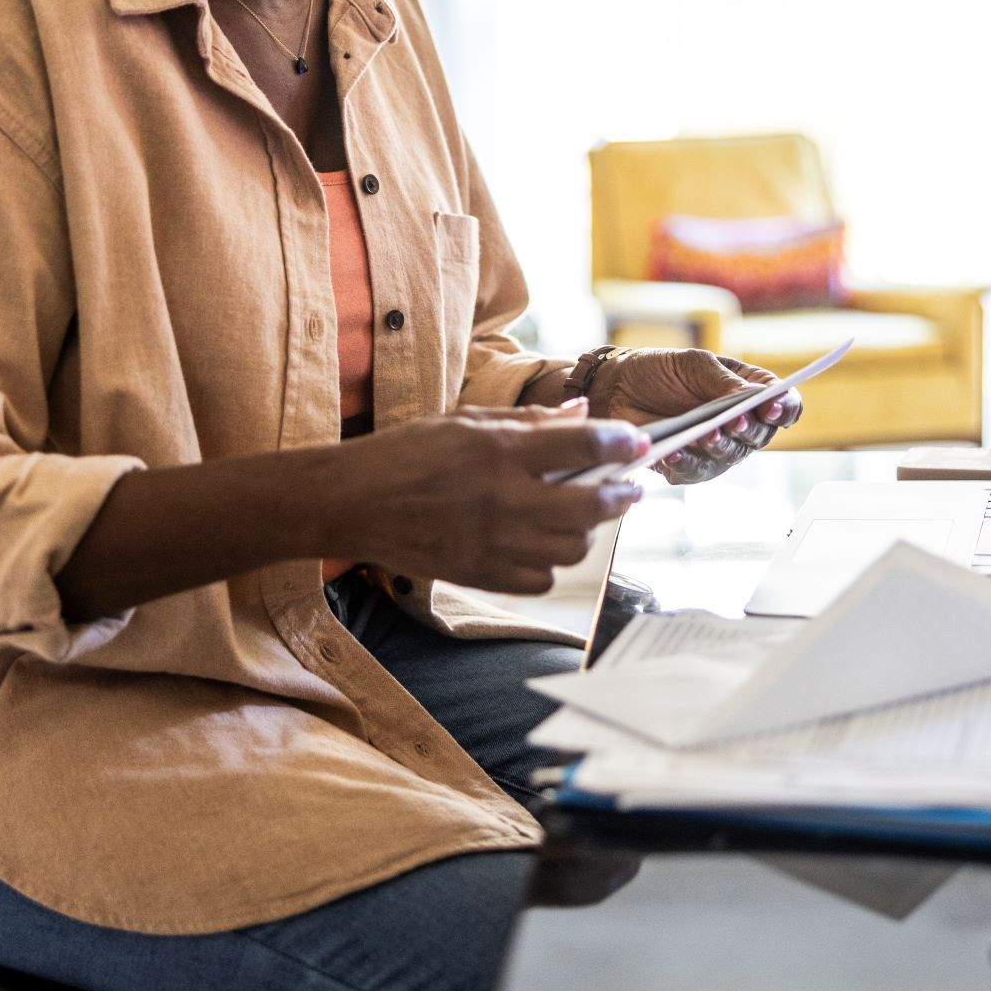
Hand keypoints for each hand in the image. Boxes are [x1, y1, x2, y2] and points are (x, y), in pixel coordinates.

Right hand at [325, 401, 649, 594]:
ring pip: (572, 547)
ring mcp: (493, 541)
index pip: (582, 446)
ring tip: (583, 514)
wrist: (352, 503)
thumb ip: (529, 420)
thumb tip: (582, 413)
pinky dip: (552, 563)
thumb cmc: (404, 454)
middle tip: (633, 486)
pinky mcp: (481, 574)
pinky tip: (544, 544)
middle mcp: (502, 497)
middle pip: (591, 504)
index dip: (620, 444)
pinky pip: (541, 578)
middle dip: (622, 494)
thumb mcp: (464, 421)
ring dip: (587, 530)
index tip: (638, 444)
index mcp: (498, 450)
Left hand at [584, 349, 802, 484]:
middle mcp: (738, 425)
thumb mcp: (694, 363)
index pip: (783, 406)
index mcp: (748, 393)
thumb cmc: (661, 370)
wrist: (617, 387)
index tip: (772, 406)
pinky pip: (694, 471)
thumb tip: (752, 395)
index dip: (784, 407)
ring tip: (705, 433)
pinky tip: (675, 450)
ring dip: (718, 445)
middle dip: (748, 428)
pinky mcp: (688, 466)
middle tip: (734, 421)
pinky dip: (686, 461)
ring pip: (729, 456)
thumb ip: (723, 381)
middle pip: (760, 435)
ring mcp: (715, 449)